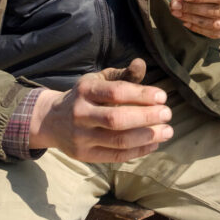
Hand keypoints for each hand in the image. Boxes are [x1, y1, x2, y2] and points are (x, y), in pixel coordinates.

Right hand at [28, 58, 172, 161]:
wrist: (51, 120)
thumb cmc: (85, 97)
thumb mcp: (99, 80)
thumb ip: (122, 75)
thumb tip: (141, 63)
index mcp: (85, 90)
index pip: (116, 92)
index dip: (141, 94)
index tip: (162, 96)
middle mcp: (81, 114)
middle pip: (117, 119)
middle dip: (146, 117)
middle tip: (168, 114)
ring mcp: (81, 137)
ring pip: (118, 140)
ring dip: (147, 137)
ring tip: (167, 131)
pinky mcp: (84, 155)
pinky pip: (115, 156)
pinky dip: (138, 151)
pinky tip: (154, 144)